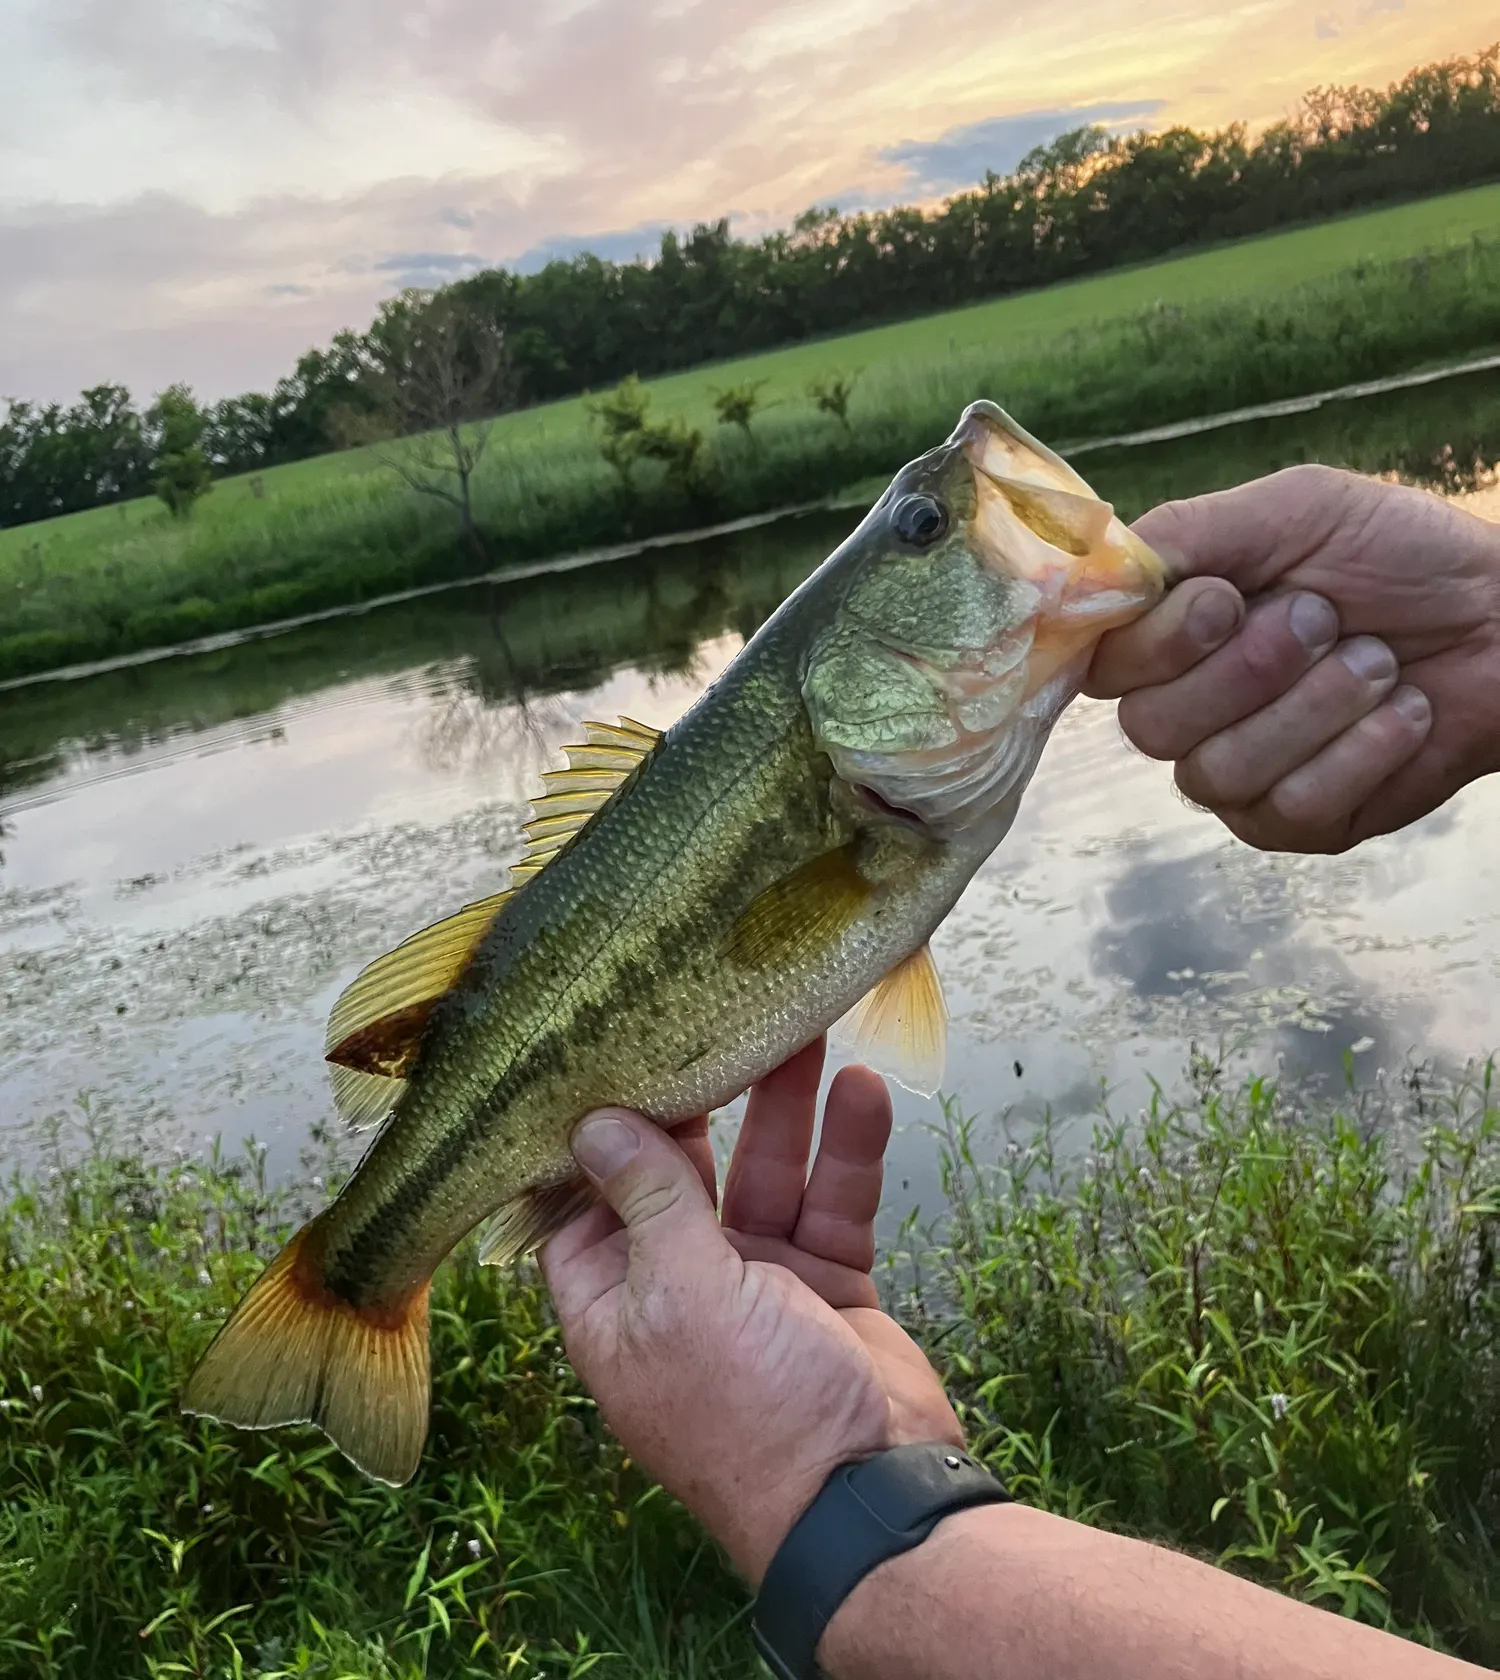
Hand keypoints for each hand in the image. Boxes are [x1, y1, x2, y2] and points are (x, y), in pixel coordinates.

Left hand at [541, 1039, 960, 1583]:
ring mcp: (758, 1283)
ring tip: (800, 1025)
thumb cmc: (750, 1414)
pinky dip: (847, 1151)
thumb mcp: (683, 1296)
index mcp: (616, 1301)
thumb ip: (648, 1200)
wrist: (868, 1500)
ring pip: (766, 1173)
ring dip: (785, 1107)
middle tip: (715, 1014)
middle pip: (684, 1170)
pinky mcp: (826, 1283)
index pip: (585, 1197)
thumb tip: (593, 1123)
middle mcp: (679, 1286)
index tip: (610, 1049)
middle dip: (703, 1098)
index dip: (597, 1129)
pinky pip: (832, 1201)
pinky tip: (862, 1089)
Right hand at [1084, 464, 1499, 851]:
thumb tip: (1096, 570)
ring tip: (1381, 663)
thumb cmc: (1401, 556)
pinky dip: (1362, 750)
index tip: (1228, 599)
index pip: (1103, 667)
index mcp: (1172, 637)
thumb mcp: (1291, 510)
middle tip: (1324, 619)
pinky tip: (1405, 714)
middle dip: (1253, 669)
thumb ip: (1183, 533)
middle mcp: (1188, 712)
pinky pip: (1292, 807)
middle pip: (1151, 729)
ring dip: (1318, 705)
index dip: (1159, 644)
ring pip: (1219, 772)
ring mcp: (1237, 777)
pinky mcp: (1297, 824)